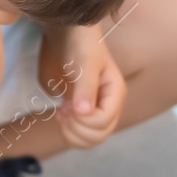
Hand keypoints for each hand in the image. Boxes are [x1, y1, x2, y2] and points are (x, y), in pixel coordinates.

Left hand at [48, 26, 125, 149]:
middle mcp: (109, 106)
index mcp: (115, 93)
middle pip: (99, 135)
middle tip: (63, 109)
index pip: (104, 121)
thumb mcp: (85, 62)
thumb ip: (85, 87)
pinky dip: (68, 132)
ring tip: (62, 113)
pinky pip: (80, 136)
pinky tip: (61, 115)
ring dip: (72, 132)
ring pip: (91, 140)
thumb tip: (84, 112)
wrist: (67, 36)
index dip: (84, 119)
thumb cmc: (80, 44)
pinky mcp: (83, 114)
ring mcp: (96, 112)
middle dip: (77, 127)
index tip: (68, 104)